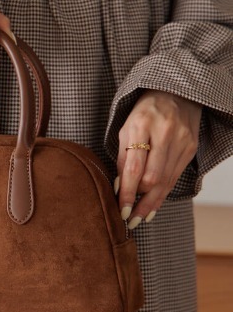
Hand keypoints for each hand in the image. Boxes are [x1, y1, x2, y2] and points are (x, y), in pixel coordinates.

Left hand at [114, 89, 202, 228]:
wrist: (175, 93)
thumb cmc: (144, 113)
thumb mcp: (125, 129)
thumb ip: (123, 158)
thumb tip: (120, 188)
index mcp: (141, 125)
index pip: (134, 168)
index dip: (128, 193)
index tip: (121, 210)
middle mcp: (164, 134)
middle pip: (152, 178)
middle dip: (140, 202)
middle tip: (128, 217)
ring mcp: (181, 142)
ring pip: (166, 182)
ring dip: (151, 203)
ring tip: (139, 218)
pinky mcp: (191, 148)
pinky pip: (175, 177)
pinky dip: (163, 193)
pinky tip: (153, 204)